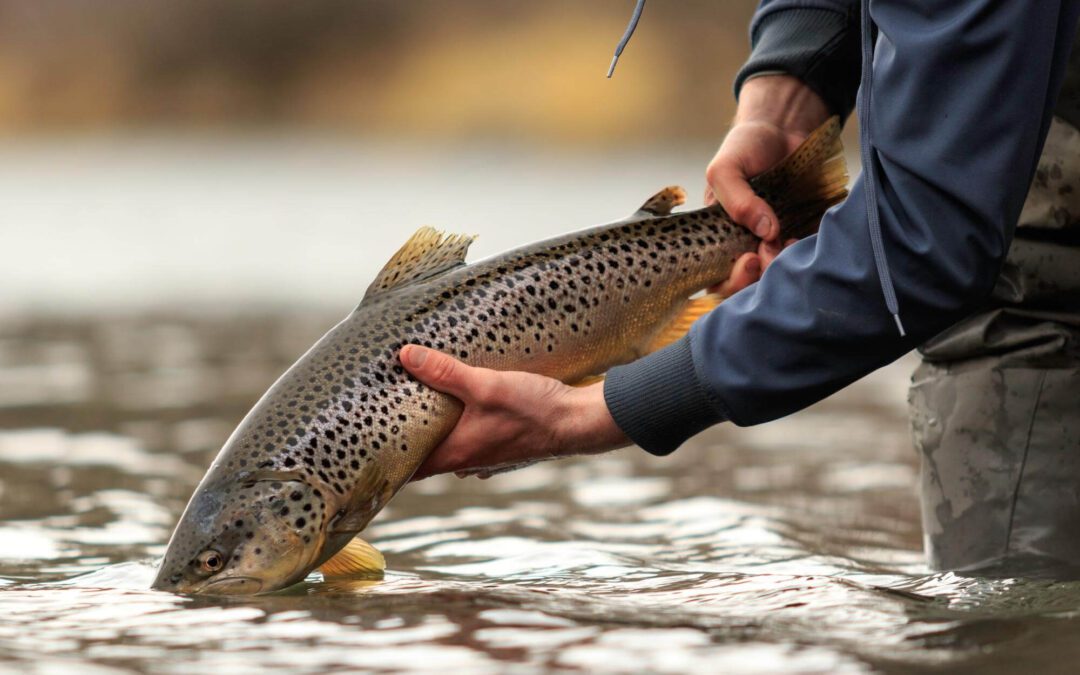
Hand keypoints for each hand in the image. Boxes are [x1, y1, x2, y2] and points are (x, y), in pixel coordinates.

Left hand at [399, 345, 628, 479]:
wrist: (580, 422)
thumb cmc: (534, 410)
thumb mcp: (486, 385)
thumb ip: (445, 372)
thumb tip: (405, 356)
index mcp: (456, 454)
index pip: (408, 468)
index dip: (386, 458)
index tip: (365, 445)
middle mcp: (468, 462)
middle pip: (426, 455)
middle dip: (409, 437)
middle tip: (388, 412)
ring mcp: (488, 457)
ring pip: (450, 447)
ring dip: (437, 431)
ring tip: (422, 404)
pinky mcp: (504, 445)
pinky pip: (473, 440)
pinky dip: (462, 427)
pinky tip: (465, 405)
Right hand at [705, 75, 829, 296]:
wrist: (785, 126)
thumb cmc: (746, 147)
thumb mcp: (725, 168)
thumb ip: (735, 199)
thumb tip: (766, 231)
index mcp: (720, 238)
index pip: (718, 278)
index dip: (731, 282)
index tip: (750, 260)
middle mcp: (746, 246)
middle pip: (748, 286)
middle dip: (759, 280)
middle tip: (769, 255)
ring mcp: (775, 243)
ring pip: (778, 276)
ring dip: (784, 268)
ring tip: (791, 244)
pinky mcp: (803, 233)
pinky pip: (807, 257)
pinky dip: (808, 254)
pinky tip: (805, 239)